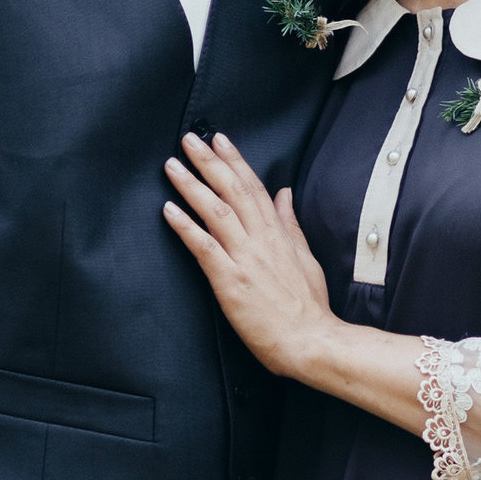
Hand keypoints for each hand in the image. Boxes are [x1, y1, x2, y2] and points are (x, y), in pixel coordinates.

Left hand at [163, 132, 337, 377]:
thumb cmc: (308, 306)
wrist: (311, 341)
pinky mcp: (231, 282)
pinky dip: (186, 227)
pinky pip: (205, 248)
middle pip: (233, 191)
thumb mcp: (305, 257)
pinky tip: (169, 210)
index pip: (254, 187)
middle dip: (209, 162)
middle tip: (189, 139)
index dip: (234, 161)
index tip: (219, 139)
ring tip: (172, 166)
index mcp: (278, 234)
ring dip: (192, 186)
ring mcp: (245, 259)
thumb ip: (290, 224)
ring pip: (216, 212)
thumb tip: (283, 193)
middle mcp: (261, 240)